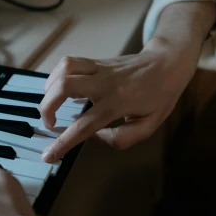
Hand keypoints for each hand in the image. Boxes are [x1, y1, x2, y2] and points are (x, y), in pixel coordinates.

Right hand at [40, 38, 201, 161]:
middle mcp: (106, 83)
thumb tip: (95, 137)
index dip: (64, 142)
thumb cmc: (160, 95)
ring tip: (51, 105)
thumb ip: (122, 138)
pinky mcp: (96, 61)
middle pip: (66, 86)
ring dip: (50, 88)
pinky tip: (59, 88)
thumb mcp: (149, 125)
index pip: (85, 125)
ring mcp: (100, 68)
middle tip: (50, 123)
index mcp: (119, 102)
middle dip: (47, 107)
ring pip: (64, 68)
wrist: (168, 63)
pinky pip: (69, 62)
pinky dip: (56, 75)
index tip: (48, 155)